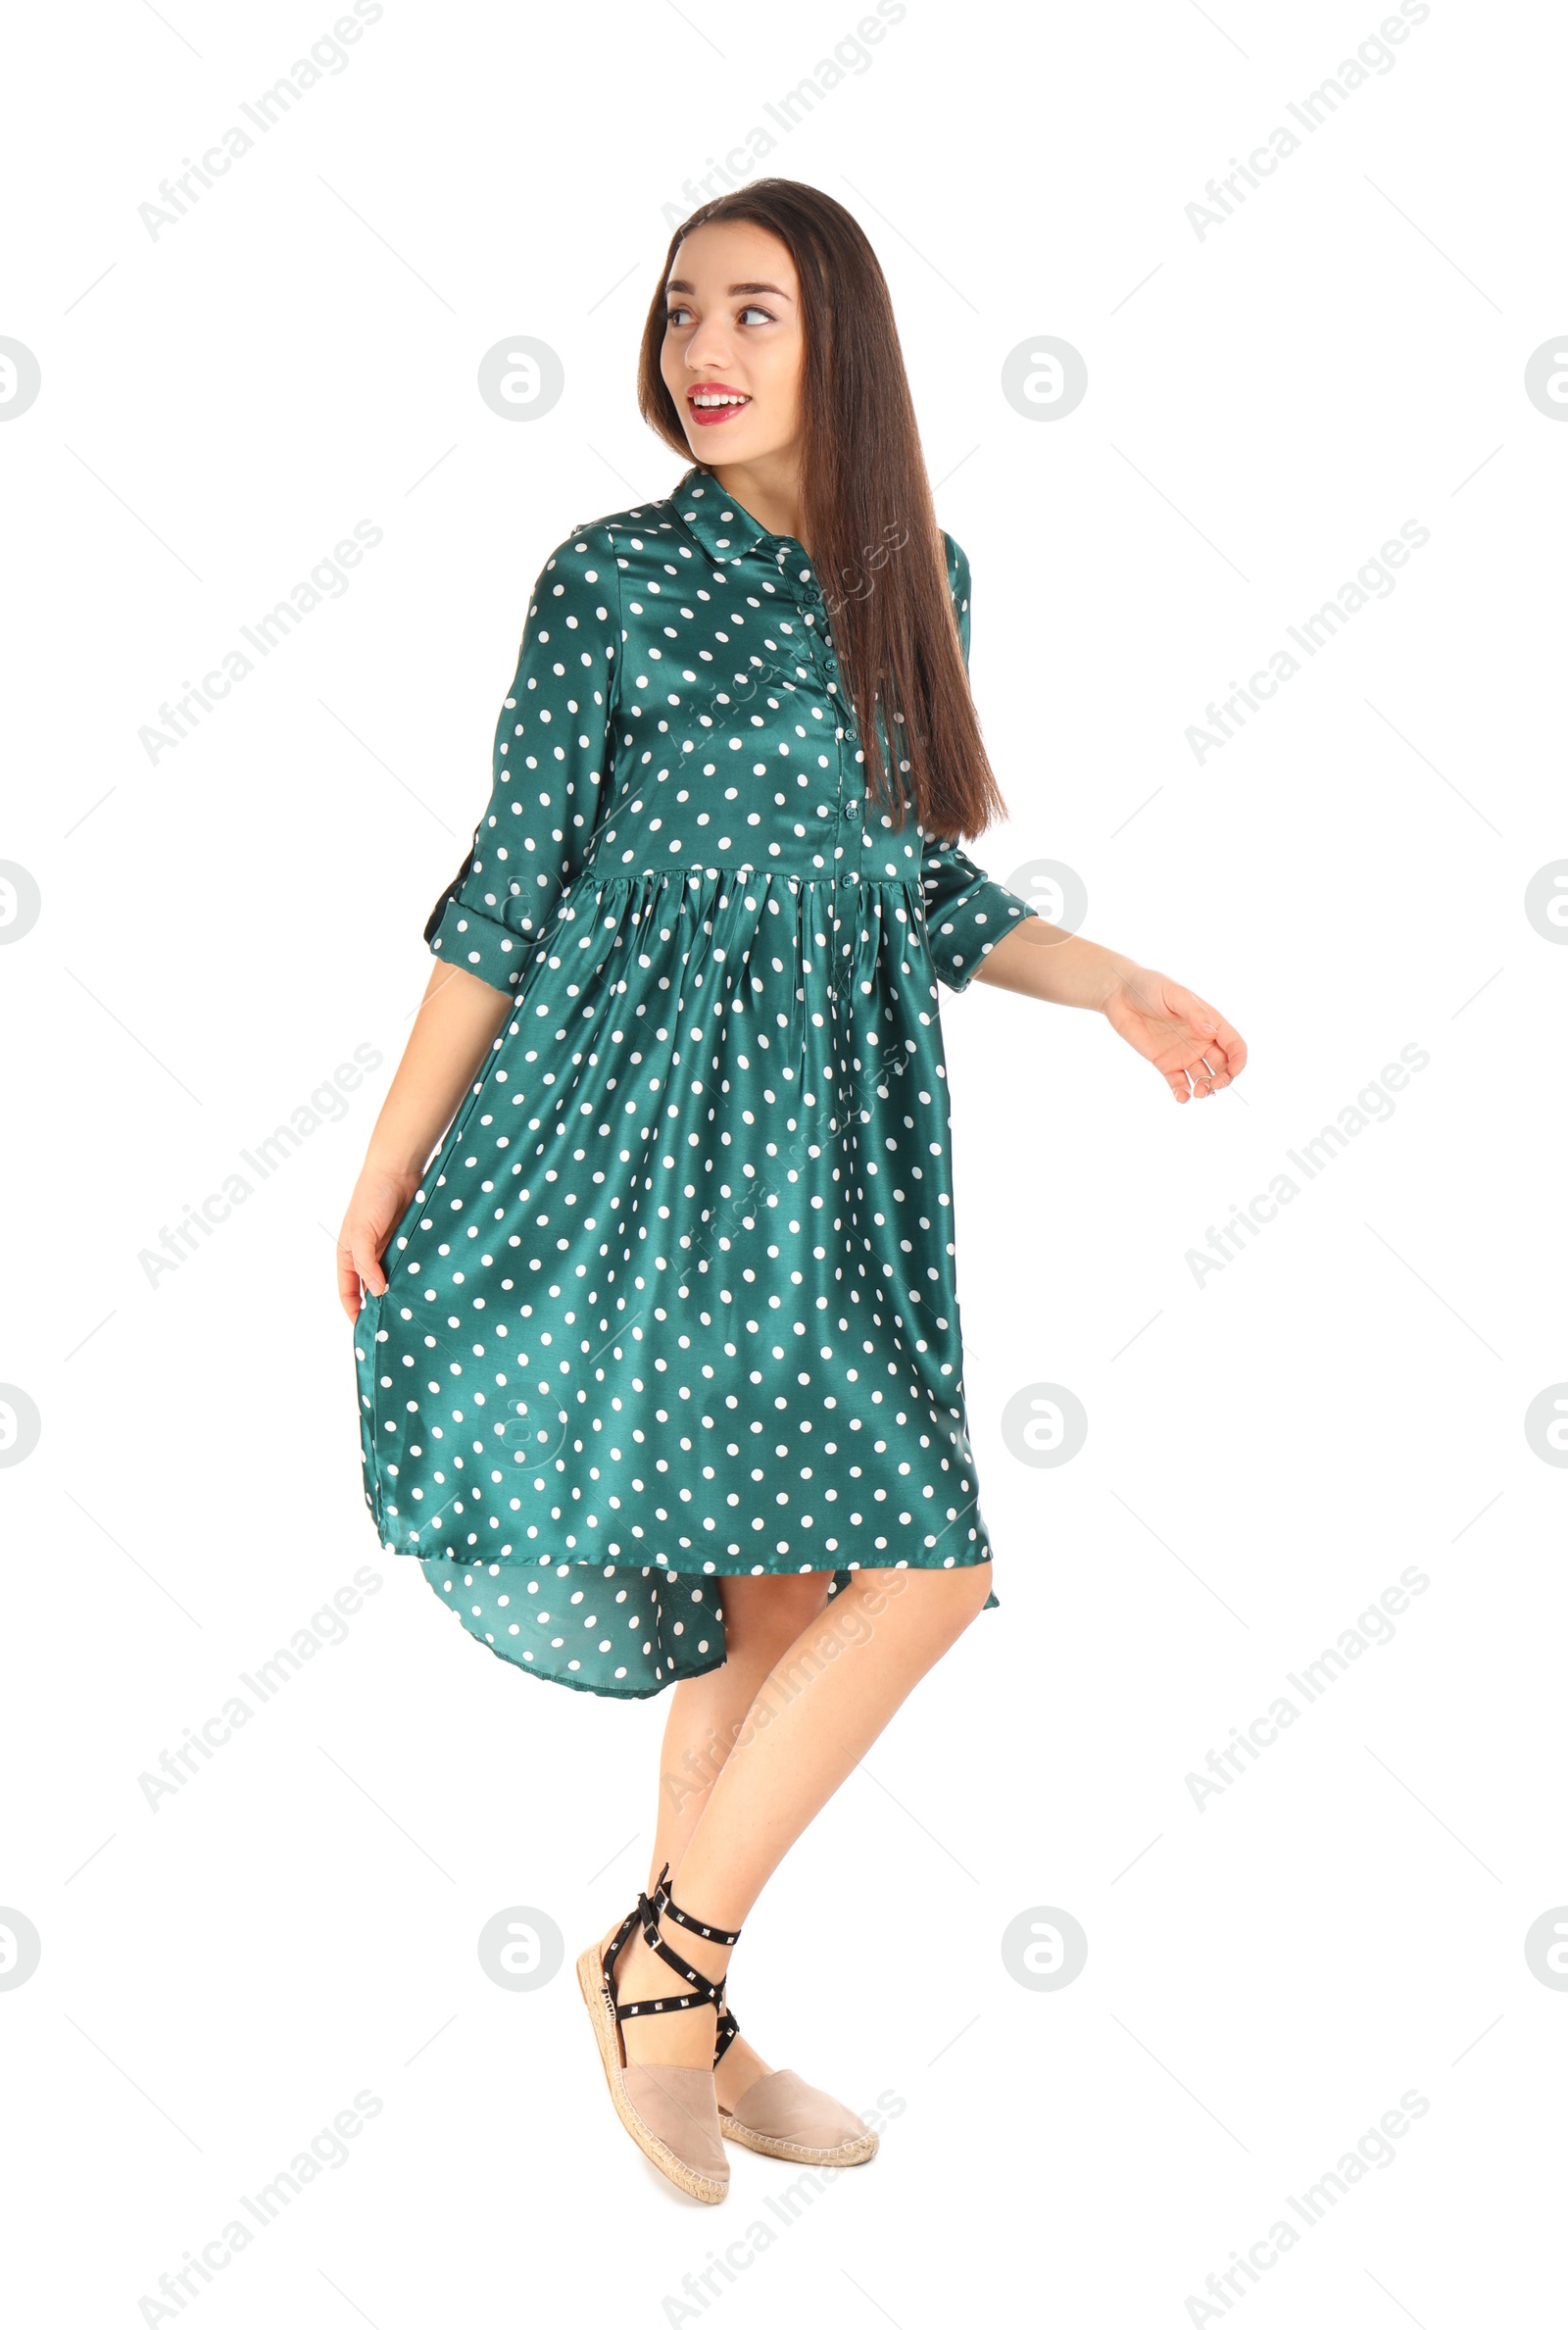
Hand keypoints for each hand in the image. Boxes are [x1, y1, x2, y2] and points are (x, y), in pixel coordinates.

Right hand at [336, 1163, 420, 1319]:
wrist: (398, 1170)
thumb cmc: (372, 1198)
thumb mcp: (362, 1232)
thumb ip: (366, 1263)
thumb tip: (376, 1292)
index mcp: (349, 1255)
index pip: (347, 1292)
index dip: (354, 1312)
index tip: (365, 1332)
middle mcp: (368, 1256)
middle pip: (371, 1290)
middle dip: (380, 1307)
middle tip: (393, 1327)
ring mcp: (389, 1250)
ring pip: (393, 1280)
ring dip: (400, 1294)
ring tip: (411, 1314)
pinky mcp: (408, 1244)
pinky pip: (410, 1267)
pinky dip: (415, 1279)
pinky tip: (424, 1291)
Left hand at [1102, 968, 1246, 1103]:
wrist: (1120, 994)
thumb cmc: (1150, 987)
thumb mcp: (1174, 994)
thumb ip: (1194, 1013)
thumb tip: (1211, 1032)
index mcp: (1210, 1022)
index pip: (1233, 1044)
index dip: (1238, 1059)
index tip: (1234, 1071)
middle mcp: (1201, 1040)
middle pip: (1222, 1065)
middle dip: (1224, 1078)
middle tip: (1215, 1085)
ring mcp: (1184, 1053)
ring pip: (1203, 1077)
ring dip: (1205, 1088)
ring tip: (1197, 1092)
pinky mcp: (1165, 1063)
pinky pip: (1178, 1083)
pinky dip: (1183, 1093)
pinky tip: (1182, 1097)